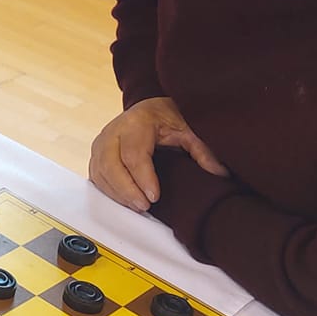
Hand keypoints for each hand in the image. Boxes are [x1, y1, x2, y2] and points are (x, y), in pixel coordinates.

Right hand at [88, 96, 226, 213]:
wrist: (153, 109)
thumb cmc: (169, 117)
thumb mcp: (190, 127)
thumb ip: (203, 149)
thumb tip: (219, 172)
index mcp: (137, 120)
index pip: (133, 153)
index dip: (142, 178)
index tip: (155, 196)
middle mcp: (114, 129)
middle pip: (110, 164)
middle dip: (125, 190)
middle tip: (144, 206)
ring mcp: (102, 141)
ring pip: (100, 171)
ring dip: (117, 193)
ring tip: (138, 206)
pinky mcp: (98, 153)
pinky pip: (96, 175)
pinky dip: (108, 190)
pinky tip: (125, 200)